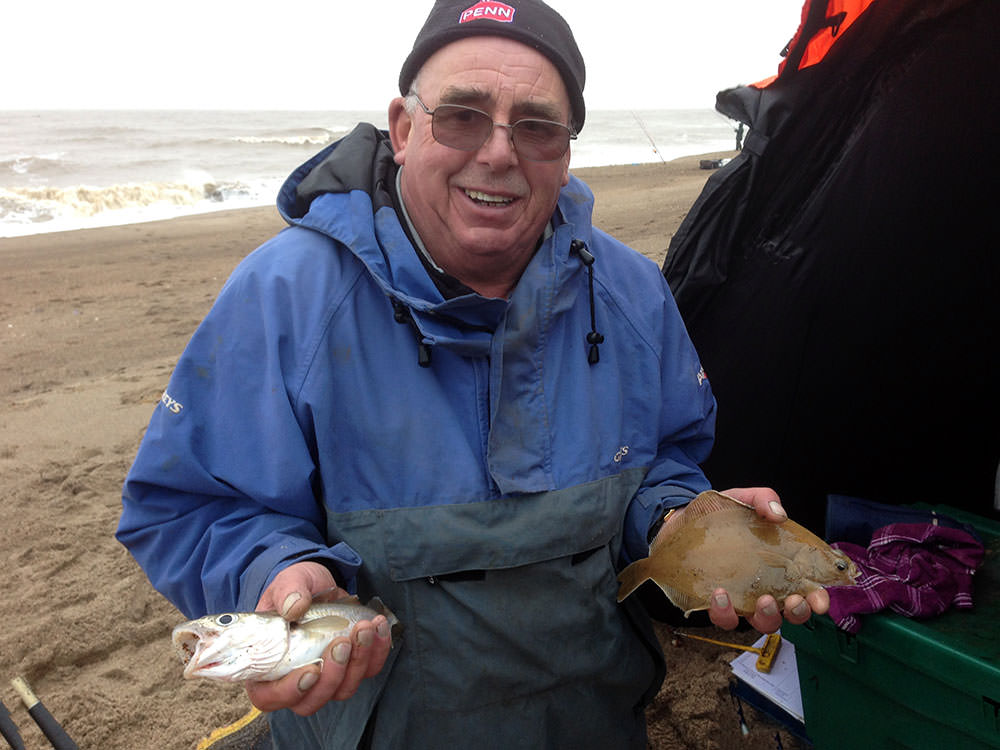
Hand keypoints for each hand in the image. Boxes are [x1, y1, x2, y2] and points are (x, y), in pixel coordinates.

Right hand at [244, 561, 392, 715]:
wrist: (320, 584)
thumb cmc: (295, 589)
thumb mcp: (287, 583)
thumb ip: (287, 593)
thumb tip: (294, 608)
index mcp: (266, 665)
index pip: (269, 697)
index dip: (289, 692)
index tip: (312, 670)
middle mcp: (294, 678)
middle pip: (311, 701)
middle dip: (333, 675)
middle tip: (343, 641)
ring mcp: (325, 676)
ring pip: (342, 689)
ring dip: (358, 661)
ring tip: (364, 627)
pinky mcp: (350, 667)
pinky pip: (368, 671)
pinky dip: (377, 651)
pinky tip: (378, 626)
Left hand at [706, 487, 830, 632]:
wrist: (683, 519)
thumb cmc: (721, 514)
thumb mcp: (744, 499)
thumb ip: (764, 499)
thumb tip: (778, 514)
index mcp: (778, 567)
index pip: (805, 589)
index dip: (816, 598)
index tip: (819, 600)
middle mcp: (763, 587)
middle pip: (789, 613)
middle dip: (797, 613)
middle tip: (793, 601)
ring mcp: (740, 598)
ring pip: (760, 622)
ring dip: (766, 617)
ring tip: (762, 600)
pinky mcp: (714, 603)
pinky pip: (724, 618)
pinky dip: (725, 612)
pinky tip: (720, 594)